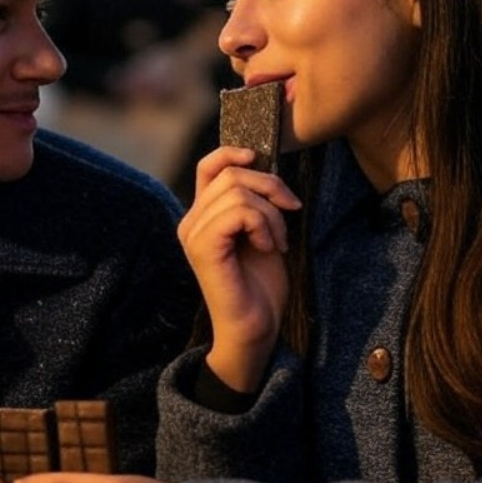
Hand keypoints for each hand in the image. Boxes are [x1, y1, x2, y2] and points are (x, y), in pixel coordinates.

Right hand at [178, 147, 302, 391]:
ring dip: (270, 213)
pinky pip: (237, 212)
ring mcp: (193, 234)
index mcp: (203, 216)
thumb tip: (266, 165)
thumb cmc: (262, 286)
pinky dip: (262, 224)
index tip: (263, 162)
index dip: (235, 153)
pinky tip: (269, 247)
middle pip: (230, 173)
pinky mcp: (202, 248)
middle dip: (271, 187)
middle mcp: (191, 222)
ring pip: (236, 191)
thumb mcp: (264, 232)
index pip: (209, 165)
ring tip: (278, 241)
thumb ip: (256, 201)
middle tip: (291, 212)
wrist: (256, 329)